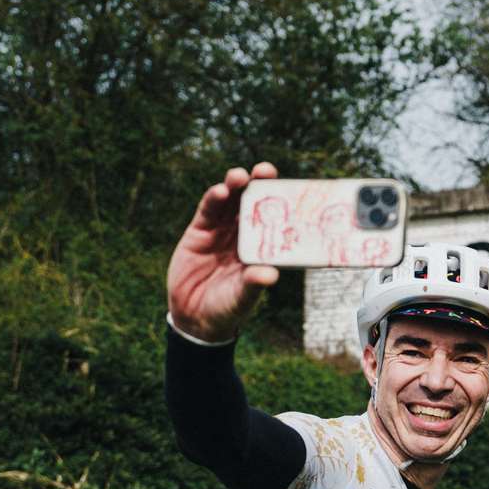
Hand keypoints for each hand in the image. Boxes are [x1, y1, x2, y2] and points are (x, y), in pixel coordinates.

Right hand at [166, 162, 281, 341]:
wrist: (195, 318)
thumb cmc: (227, 309)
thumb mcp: (242, 298)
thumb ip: (253, 284)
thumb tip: (270, 275)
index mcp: (262, 249)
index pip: (276, 220)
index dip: (282, 203)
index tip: (293, 188)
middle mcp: (245, 236)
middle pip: (253, 203)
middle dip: (259, 185)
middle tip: (266, 171)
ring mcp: (222, 231)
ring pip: (231, 201)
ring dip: (235, 186)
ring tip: (240, 177)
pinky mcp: (199, 231)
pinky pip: (208, 210)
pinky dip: (213, 198)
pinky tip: (220, 191)